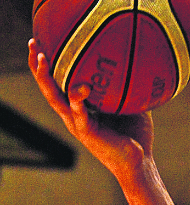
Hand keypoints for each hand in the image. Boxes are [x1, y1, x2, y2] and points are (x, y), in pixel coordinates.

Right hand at [28, 38, 152, 180]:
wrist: (139, 163)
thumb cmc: (137, 137)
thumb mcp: (133, 106)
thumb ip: (129, 87)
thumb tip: (138, 65)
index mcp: (80, 108)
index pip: (59, 83)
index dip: (49, 65)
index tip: (44, 41)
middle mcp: (73, 114)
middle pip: (47, 86)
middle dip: (37, 65)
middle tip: (33, 42)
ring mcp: (76, 123)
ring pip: (53, 97)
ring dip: (45, 78)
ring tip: (43, 58)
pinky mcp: (85, 132)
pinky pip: (78, 112)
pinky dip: (77, 98)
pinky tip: (82, 86)